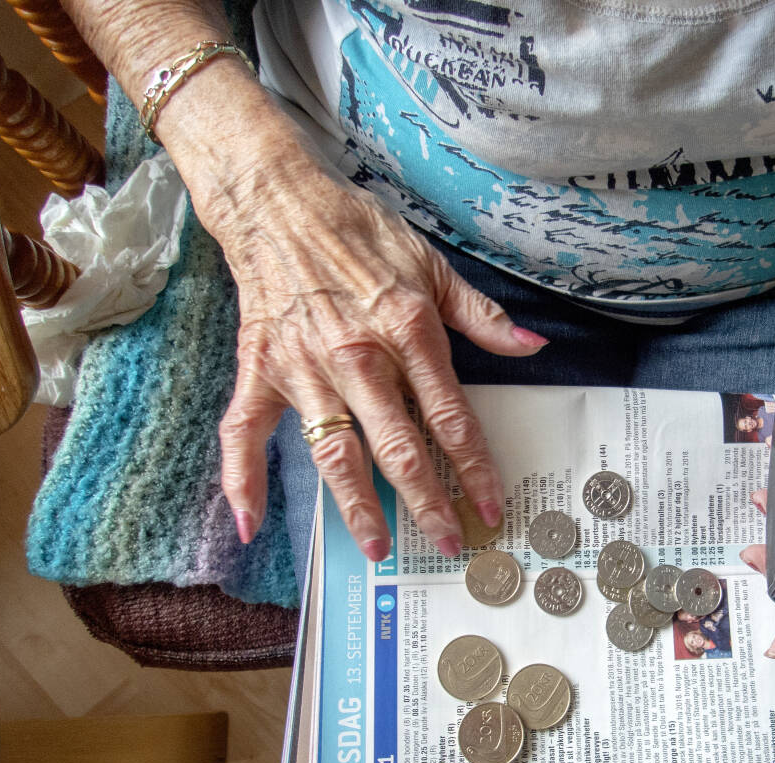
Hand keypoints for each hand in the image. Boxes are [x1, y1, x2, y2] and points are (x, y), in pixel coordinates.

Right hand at [211, 147, 546, 559]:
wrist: (279, 203)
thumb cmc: (360, 233)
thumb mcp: (433, 265)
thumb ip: (482, 316)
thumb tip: (532, 347)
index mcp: (408, 334)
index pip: (451, 417)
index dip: (474, 468)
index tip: (490, 506)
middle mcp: (358, 358)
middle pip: (398, 448)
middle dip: (426, 502)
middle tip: (447, 544)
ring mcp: (304, 369)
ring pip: (334, 452)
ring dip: (356, 506)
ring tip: (379, 548)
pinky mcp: (260, 370)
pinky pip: (245, 433)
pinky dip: (242, 479)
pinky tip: (251, 525)